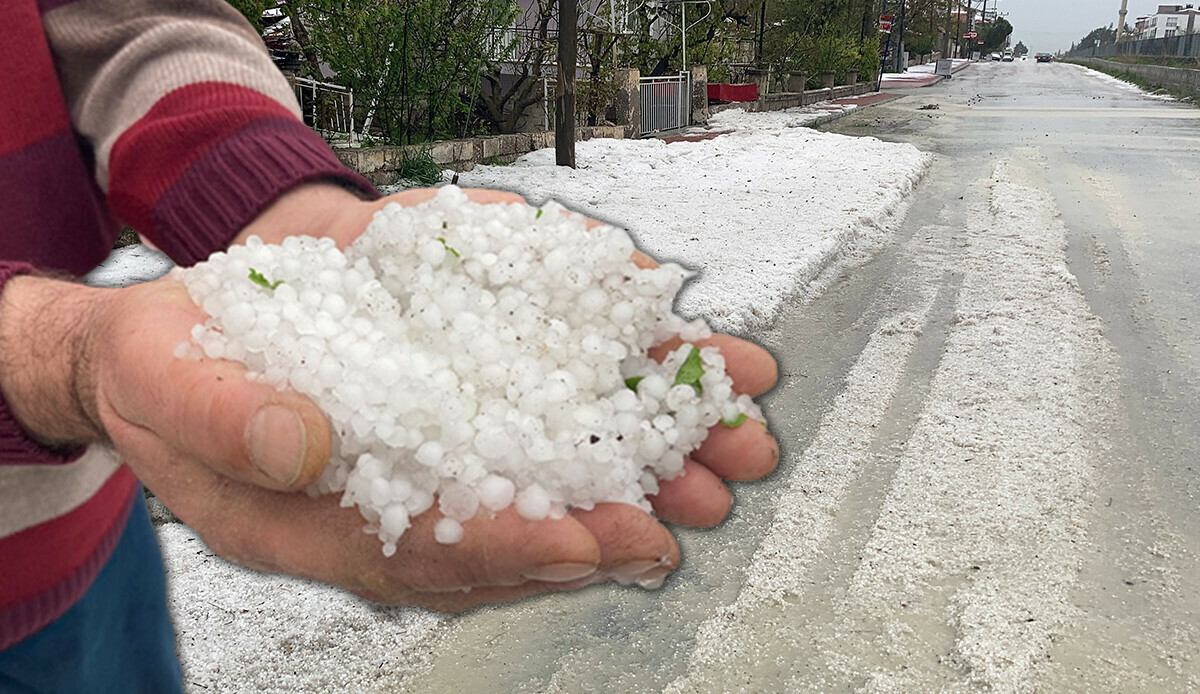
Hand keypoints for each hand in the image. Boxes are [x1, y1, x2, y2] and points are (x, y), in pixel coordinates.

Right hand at [227, 183, 779, 604]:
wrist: (175, 333)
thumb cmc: (172, 374)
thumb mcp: (167, 390)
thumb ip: (228, 423)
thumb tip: (305, 443)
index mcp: (337, 516)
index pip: (442, 549)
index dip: (518, 547)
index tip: (597, 541)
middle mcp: (409, 476)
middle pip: (529, 506)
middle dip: (627, 498)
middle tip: (711, 488)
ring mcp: (439, 421)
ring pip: (556, 440)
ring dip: (646, 428)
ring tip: (733, 418)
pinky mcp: (454, 362)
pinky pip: (536, 369)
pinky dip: (603, 351)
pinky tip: (662, 333)